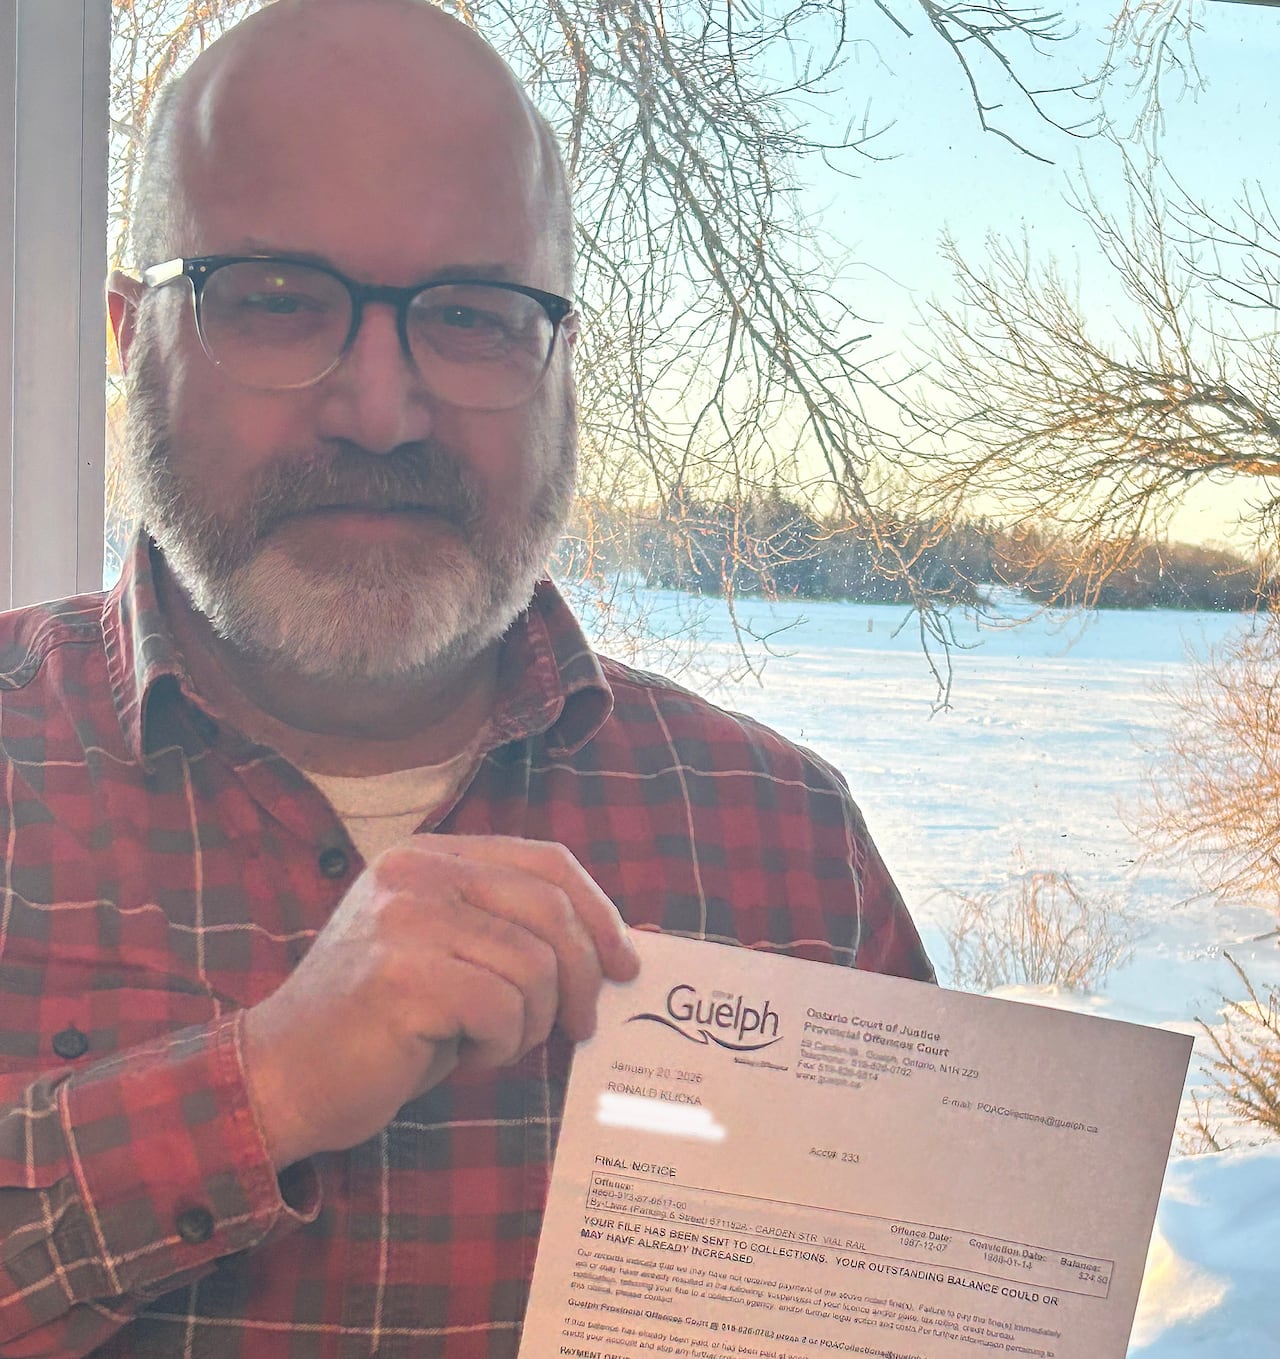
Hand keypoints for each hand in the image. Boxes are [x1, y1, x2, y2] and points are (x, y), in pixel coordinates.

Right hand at [241, 835, 638, 1167]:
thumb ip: (517, 936)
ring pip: (533, 965)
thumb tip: (625, 947)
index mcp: (430, 857)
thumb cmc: (381, 1028)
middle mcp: (416, 873)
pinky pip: (502, 1010)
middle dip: (583, 975)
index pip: (545, 861)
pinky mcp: (403, 976)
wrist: (281, 1078)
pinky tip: (459, 1056)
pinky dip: (499, 1047)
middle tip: (581, 1026)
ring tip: (487, 1043)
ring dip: (529, 1023)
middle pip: (550, 908)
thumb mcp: (453, 959)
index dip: (598, 911)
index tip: (625, 962)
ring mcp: (406, 919)